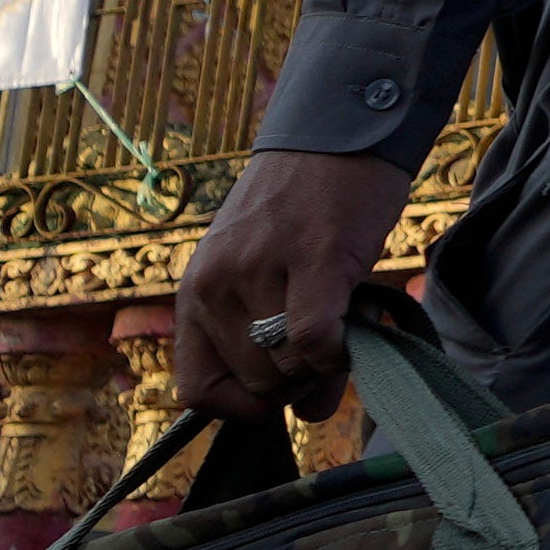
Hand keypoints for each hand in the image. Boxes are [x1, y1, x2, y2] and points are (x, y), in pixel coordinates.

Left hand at [176, 150, 417, 408]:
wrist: (337, 133)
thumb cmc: (304, 210)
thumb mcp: (266, 275)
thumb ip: (274, 344)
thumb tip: (310, 416)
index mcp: (197, 293)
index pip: (197, 390)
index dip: (242, 407)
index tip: (280, 392)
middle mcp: (216, 285)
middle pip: (254, 384)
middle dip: (295, 383)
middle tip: (324, 347)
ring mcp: (260, 271)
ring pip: (287, 369)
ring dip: (321, 365)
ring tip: (340, 325)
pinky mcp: (313, 258)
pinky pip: (316, 340)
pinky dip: (339, 352)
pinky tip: (353, 327)